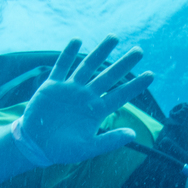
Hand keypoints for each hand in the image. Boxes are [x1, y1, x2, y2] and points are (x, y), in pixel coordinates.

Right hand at [15, 35, 153, 165]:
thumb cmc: (62, 150)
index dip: (135, 85)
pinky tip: (77, 41)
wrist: (36, 146)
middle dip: (123, 63)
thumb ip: (109, 141)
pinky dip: (67, 54)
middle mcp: (86, 97)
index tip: (151, 75)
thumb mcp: (86, 149)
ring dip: (100, 52)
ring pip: (87, 66)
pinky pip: (61, 67)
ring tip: (114, 37)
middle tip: (139, 50)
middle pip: (108, 76)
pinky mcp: (52, 87)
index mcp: (96, 111)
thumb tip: (133, 134)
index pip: (120, 95)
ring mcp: (69, 89)